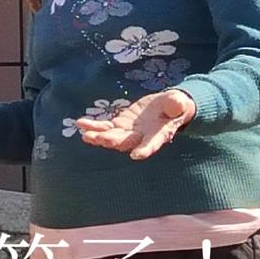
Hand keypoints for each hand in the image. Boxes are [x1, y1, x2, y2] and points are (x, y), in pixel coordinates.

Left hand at [73, 89, 195, 159]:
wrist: (166, 107)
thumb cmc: (176, 106)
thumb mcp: (179, 103)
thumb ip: (176, 104)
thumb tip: (178, 104)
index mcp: (159, 134)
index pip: (152, 143)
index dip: (145, 149)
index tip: (137, 155)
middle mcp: (141, 137)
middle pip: (126, 142)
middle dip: (113, 141)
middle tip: (101, 138)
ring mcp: (128, 132)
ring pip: (112, 137)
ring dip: (98, 137)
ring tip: (86, 135)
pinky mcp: (120, 125)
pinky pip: (104, 127)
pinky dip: (93, 126)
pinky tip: (80, 123)